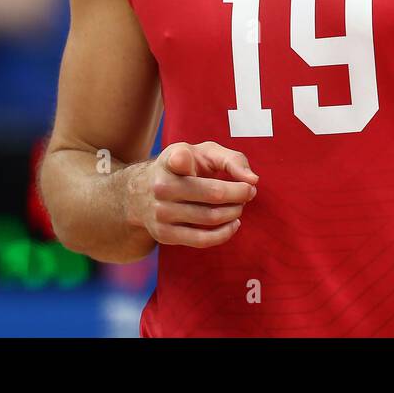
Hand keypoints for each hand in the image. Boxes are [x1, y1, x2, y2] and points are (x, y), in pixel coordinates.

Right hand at [128, 141, 258, 248]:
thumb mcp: (203, 152)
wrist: (140, 192)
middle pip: (213, 194)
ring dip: (234, 212)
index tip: (202, 163)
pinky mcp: (164, 234)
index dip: (187, 160)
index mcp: (171, 160)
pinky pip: (201, 240)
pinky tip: (233, 223)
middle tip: (249, 191)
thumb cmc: (183, 167)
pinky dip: (224, 233)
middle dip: (240, 194)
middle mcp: (162, 186)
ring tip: (240, 205)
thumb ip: (232, 159)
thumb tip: (252, 180)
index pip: (180, 159)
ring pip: (210, 218)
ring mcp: (161, 213)